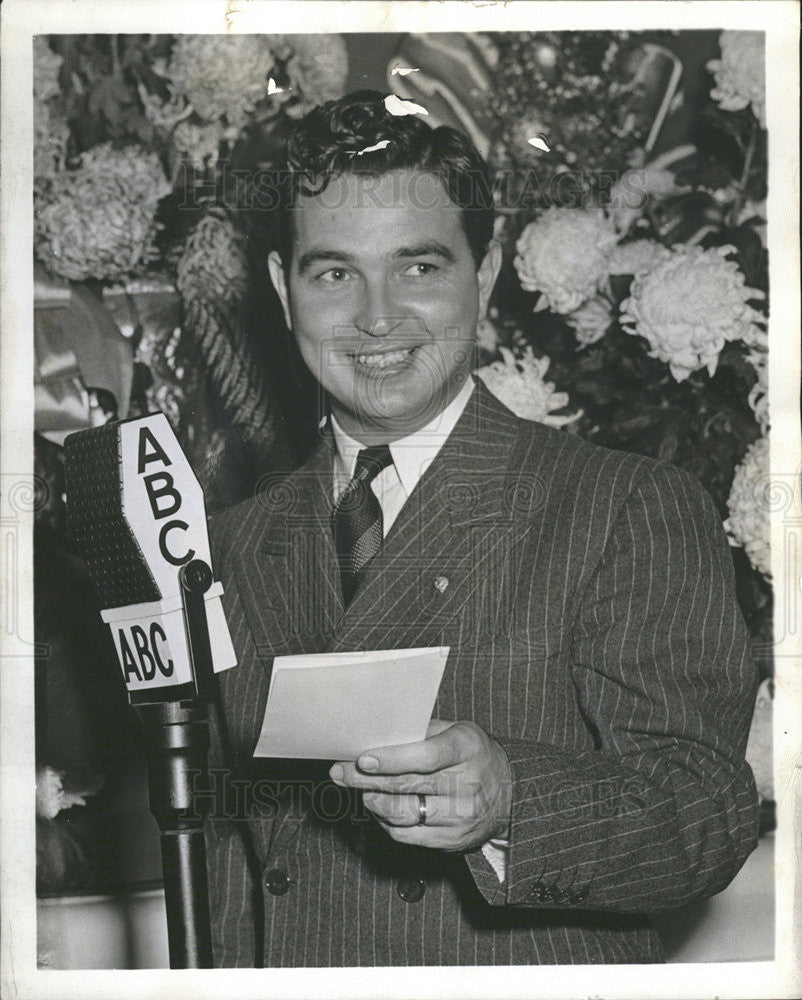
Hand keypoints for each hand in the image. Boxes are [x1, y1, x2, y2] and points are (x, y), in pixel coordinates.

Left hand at [329, 720, 511, 851]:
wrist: (509, 794)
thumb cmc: (472, 754)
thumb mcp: (455, 731)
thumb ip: (420, 733)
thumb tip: (374, 736)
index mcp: (466, 748)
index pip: (426, 757)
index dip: (392, 759)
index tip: (364, 758)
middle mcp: (466, 785)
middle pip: (407, 785)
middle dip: (366, 779)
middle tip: (341, 772)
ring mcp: (460, 817)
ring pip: (403, 813)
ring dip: (373, 802)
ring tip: (362, 791)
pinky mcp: (452, 841)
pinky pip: (406, 834)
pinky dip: (387, 821)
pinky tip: (381, 808)